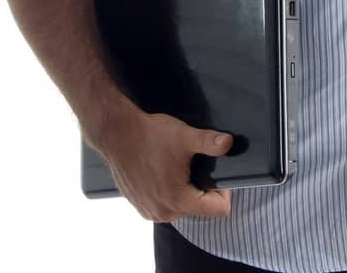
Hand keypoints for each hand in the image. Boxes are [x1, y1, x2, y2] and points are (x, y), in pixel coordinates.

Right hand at [91, 107, 234, 221]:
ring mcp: (150, 212)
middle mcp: (165, 213)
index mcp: (180, 200)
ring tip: (175, 169)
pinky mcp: (140, 206)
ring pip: (182, 208)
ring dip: (184, 192)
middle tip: (193, 167)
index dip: (223, 192)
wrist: (117, 134)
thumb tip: (229, 143)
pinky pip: (165, 206)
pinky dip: (167, 194)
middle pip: (200, 209)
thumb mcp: (184, 136)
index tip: (214, 175)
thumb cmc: (150, 136)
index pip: (218, 210)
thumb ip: (209, 142)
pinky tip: (161, 175)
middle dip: (201, 191)